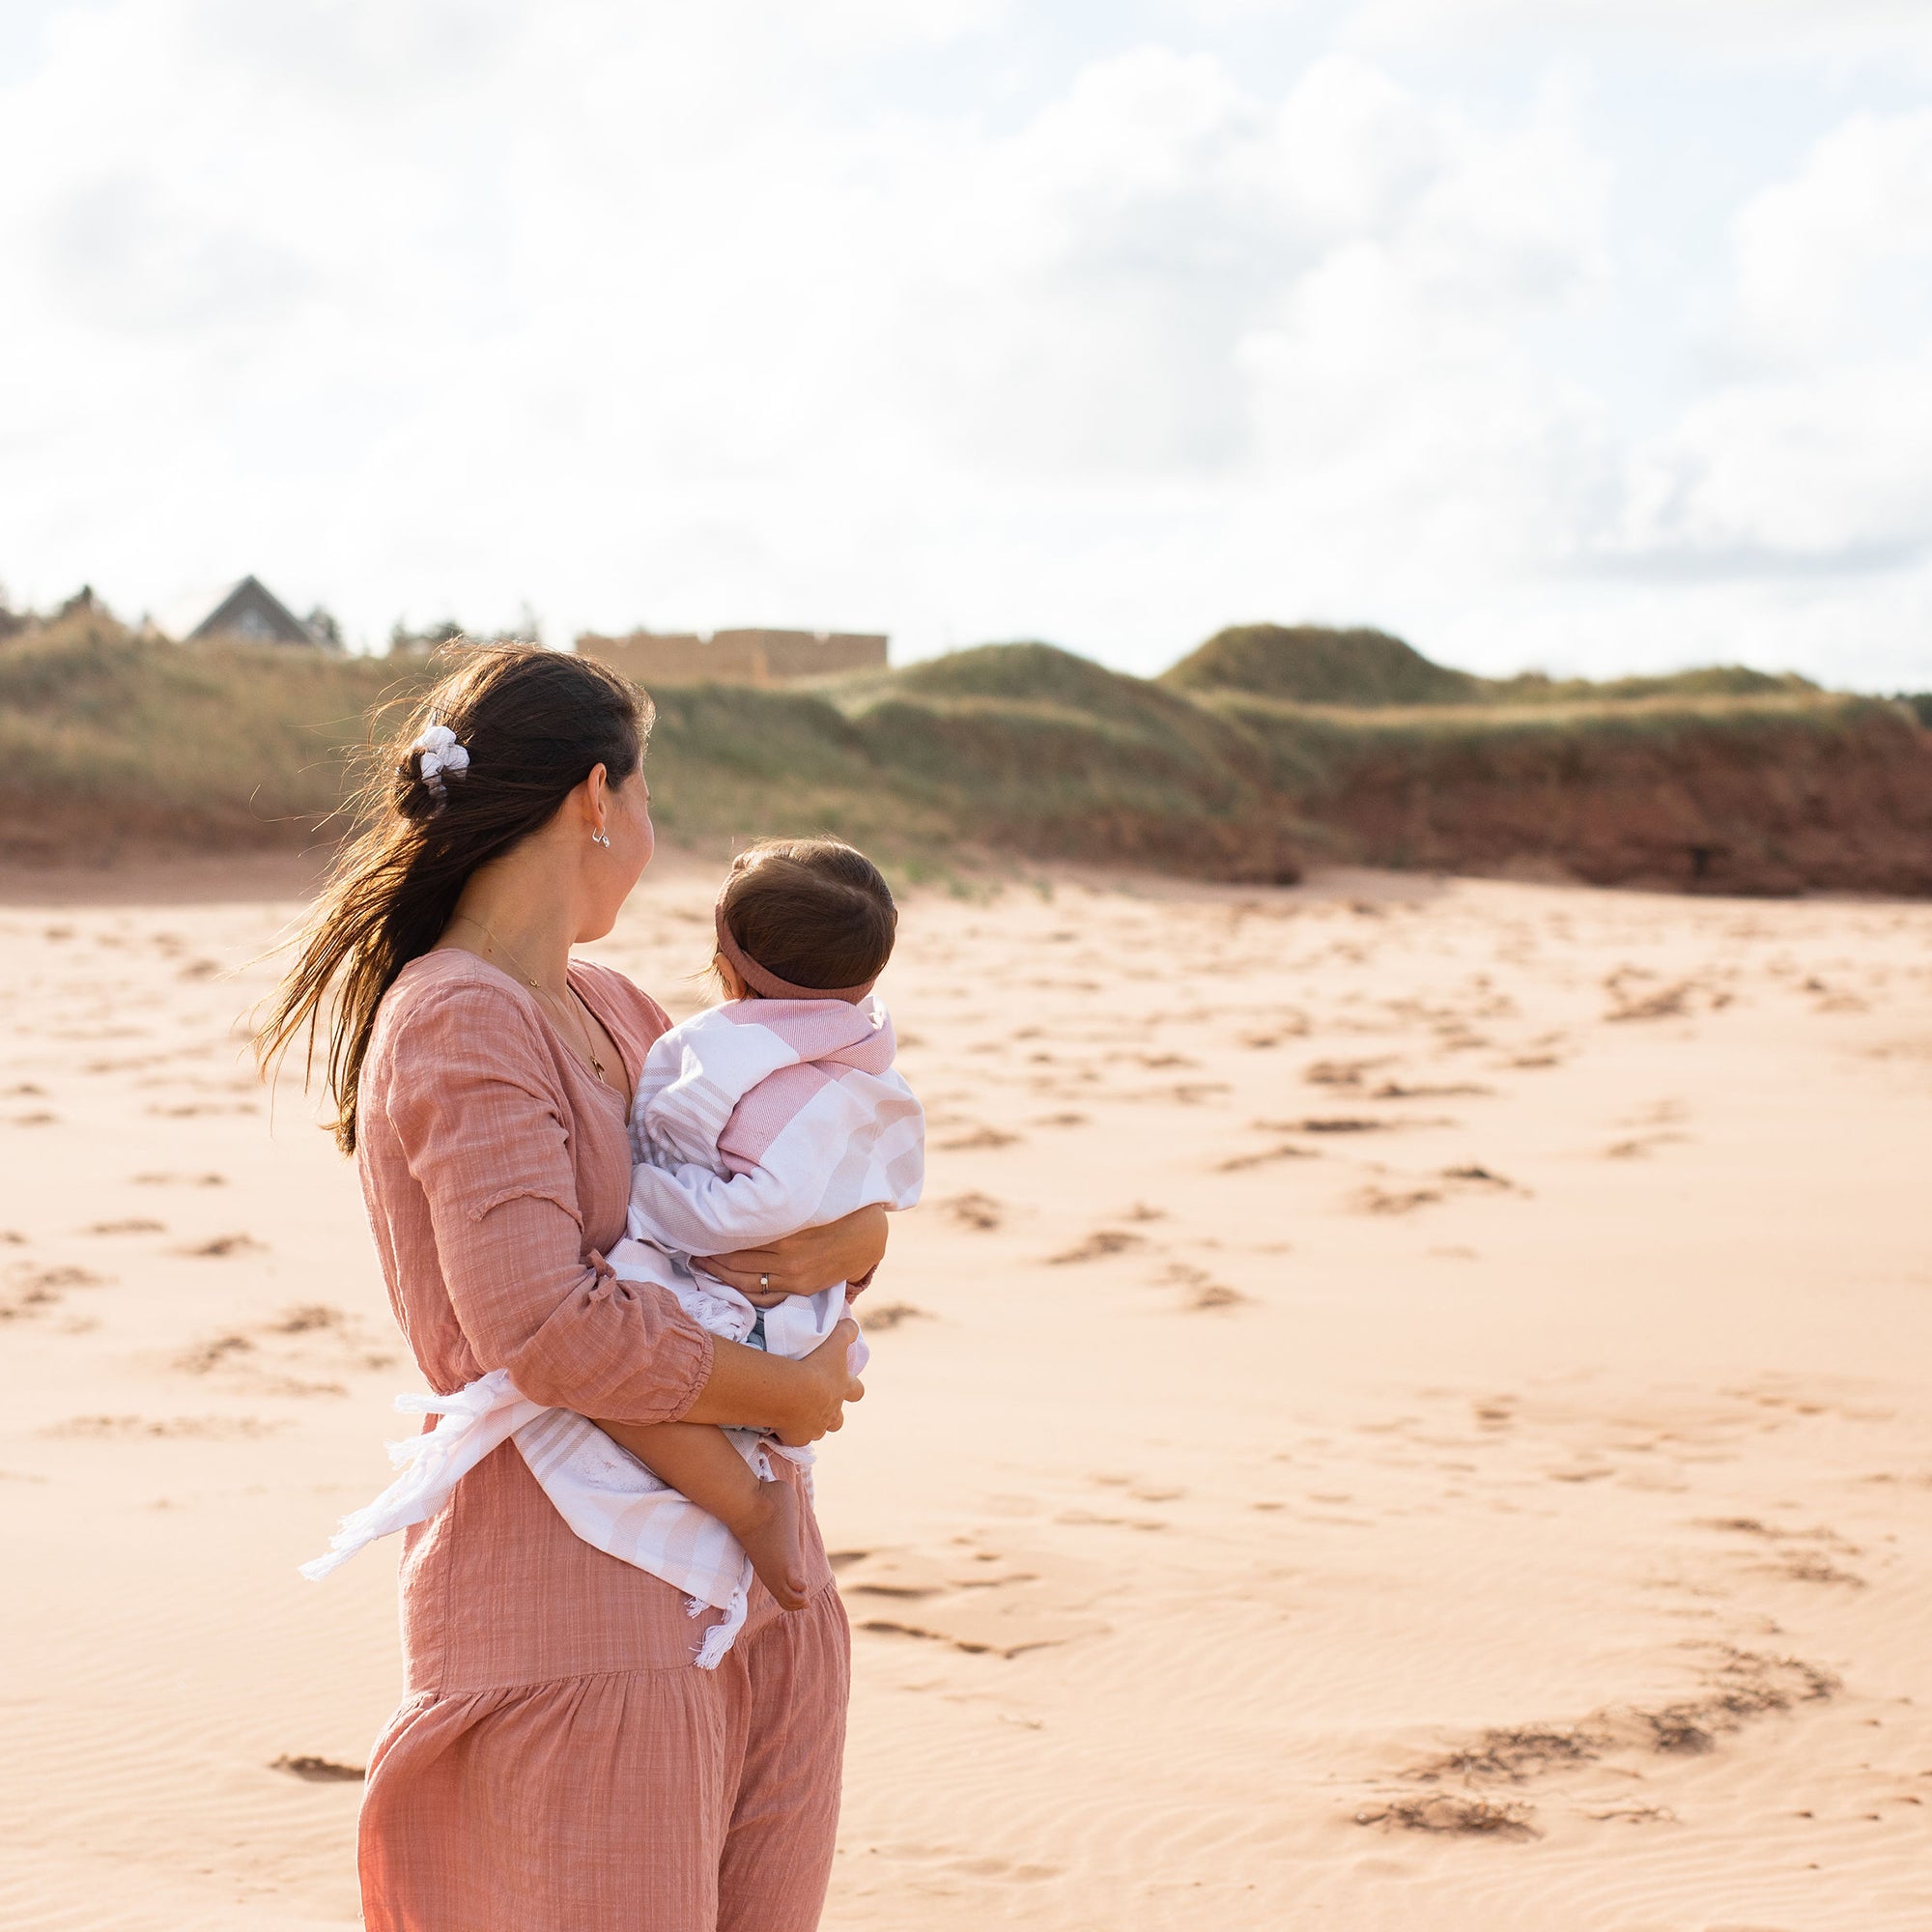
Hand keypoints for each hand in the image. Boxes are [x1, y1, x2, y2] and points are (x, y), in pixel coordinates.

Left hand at [697, 1203, 887, 1300]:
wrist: (869, 1233)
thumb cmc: (836, 1206)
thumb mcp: (804, 1197)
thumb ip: (773, 1201)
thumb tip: (737, 1189)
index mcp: (785, 1230)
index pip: (736, 1236)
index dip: (711, 1233)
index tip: (694, 1227)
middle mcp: (787, 1257)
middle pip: (735, 1260)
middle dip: (709, 1254)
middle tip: (688, 1245)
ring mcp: (794, 1276)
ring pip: (744, 1280)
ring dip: (718, 1274)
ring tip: (700, 1265)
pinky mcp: (801, 1288)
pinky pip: (763, 1295)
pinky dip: (742, 1290)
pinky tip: (727, 1283)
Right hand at [771, 1318, 865, 1447]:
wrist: (794, 1392)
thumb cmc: (816, 1365)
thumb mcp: (835, 1341)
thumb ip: (847, 1331)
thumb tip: (853, 1326)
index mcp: (843, 1389)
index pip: (857, 1391)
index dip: (853, 1388)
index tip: (846, 1384)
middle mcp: (833, 1412)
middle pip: (839, 1420)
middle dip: (833, 1413)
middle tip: (819, 1404)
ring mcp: (816, 1427)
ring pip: (819, 1431)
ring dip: (812, 1424)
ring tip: (797, 1415)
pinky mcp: (798, 1438)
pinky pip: (795, 1439)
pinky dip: (789, 1433)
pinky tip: (779, 1425)